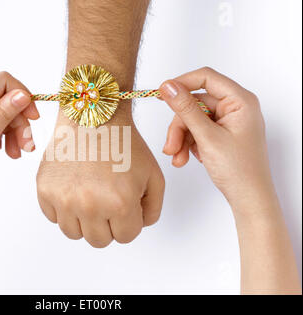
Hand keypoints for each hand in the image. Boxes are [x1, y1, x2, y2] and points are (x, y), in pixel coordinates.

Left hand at [0, 71, 38, 204]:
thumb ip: (2, 115)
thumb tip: (22, 94)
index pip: (2, 82)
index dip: (23, 97)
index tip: (34, 120)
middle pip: (0, 99)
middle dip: (17, 121)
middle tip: (27, 146)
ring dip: (10, 130)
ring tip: (16, 154)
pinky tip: (2, 150)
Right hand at [36, 102, 164, 247]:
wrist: (93, 117)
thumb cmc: (123, 143)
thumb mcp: (153, 176)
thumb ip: (152, 209)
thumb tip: (138, 226)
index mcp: (120, 203)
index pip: (126, 237)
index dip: (129, 222)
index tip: (125, 204)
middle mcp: (89, 205)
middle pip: (99, 241)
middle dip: (108, 225)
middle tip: (108, 201)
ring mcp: (63, 198)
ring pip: (74, 233)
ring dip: (85, 221)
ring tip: (90, 196)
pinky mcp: (44, 190)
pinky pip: (54, 217)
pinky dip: (64, 209)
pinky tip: (74, 189)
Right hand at [160, 67, 273, 212]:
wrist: (249, 199)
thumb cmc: (239, 170)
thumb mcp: (207, 137)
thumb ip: (186, 109)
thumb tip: (168, 86)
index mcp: (240, 101)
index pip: (206, 78)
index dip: (181, 83)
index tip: (161, 94)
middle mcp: (235, 107)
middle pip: (194, 103)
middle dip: (179, 126)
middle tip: (170, 146)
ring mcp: (228, 121)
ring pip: (192, 119)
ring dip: (181, 138)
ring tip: (177, 158)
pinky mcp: (221, 133)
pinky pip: (196, 131)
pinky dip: (187, 144)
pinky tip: (186, 158)